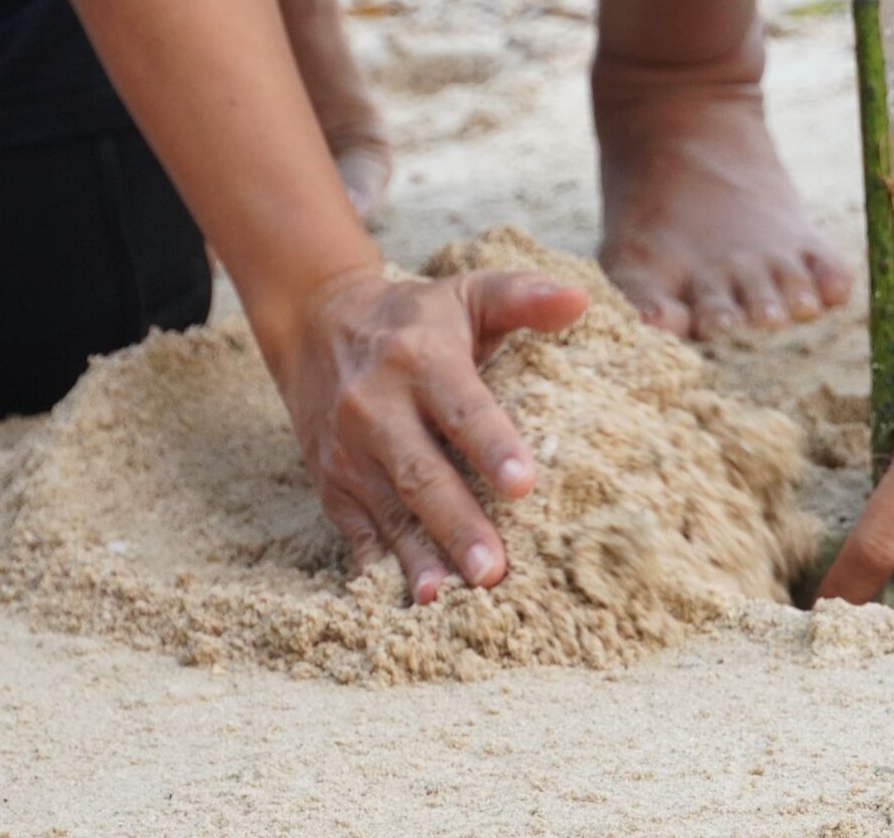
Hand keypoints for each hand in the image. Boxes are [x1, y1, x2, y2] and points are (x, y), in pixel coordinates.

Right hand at [270, 266, 588, 603]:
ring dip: (421, 557)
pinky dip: (384, 567)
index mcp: (420, 359)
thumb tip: (578, 300)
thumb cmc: (415, 317)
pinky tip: (413, 600)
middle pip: (422, 473)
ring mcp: (349, 452)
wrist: (315, 325)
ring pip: (390, 512)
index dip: (493, 446)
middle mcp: (377, 407)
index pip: (462, 408)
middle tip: (494, 569)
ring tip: (452, 598)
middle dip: (457, 523)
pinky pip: (358, 533)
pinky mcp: (332, 485)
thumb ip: (523, 297)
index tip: (525, 484)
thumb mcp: (466, 294)